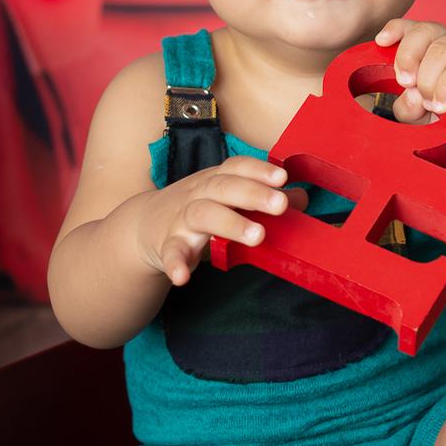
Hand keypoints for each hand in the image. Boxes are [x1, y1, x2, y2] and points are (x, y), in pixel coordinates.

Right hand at [137, 156, 308, 286]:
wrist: (143, 224)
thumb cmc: (198, 208)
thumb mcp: (229, 198)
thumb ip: (264, 198)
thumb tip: (301, 197)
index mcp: (217, 180)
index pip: (237, 168)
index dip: (259, 170)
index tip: (282, 177)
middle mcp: (199, 194)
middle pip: (224, 188)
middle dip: (253, 194)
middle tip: (280, 205)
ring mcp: (182, 219)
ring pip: (203, 214)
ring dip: (230, 223)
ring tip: (257, 236)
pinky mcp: (167, 244)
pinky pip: (171, 253)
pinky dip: (175, 264)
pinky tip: (183, 277)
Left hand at [374, 18, 445, 150]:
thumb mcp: (428, 116)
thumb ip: (411, 108)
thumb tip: (406, 97)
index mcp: (434, 49)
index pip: (412, 27)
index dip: (396, 29)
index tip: (381, 42)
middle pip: (425, 30)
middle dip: (408, 55)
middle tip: (406, 83)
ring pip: (443, 48)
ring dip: (430, 78)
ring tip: (432, 104)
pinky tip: (444, 104)